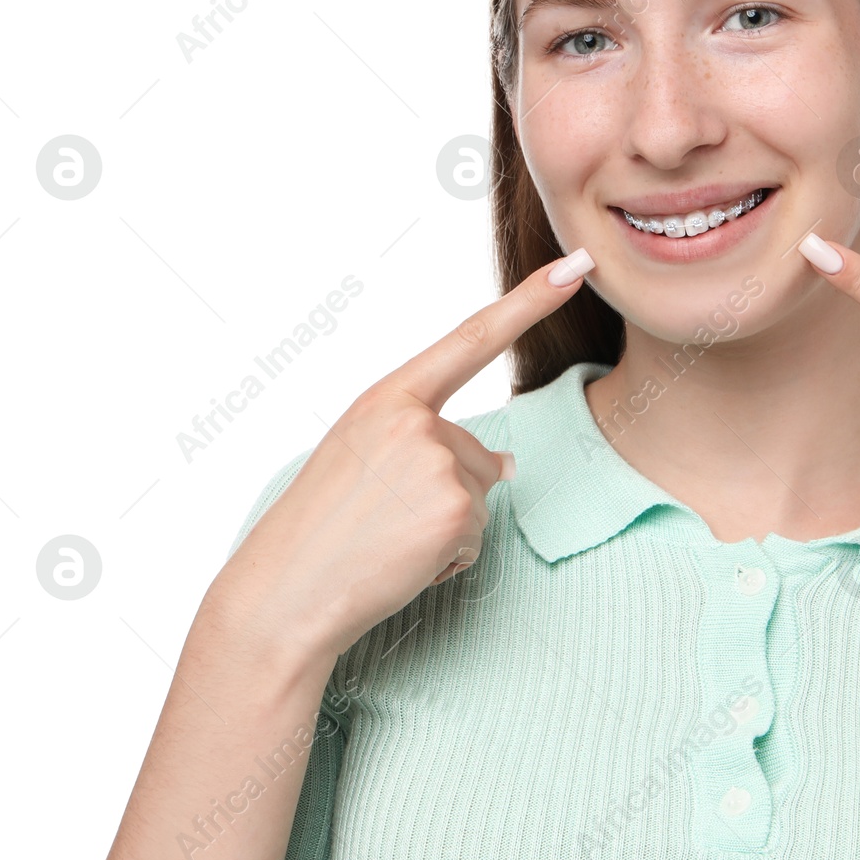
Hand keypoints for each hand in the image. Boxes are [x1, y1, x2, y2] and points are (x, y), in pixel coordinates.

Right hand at [217, 250, 594, 661]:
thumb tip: (507, 462)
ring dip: (444, 529)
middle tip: (377, 521)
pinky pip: (477, 537)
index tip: (576, 265)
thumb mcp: (363, 460)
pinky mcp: (456, 512)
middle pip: (478, 454)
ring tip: (383, 541)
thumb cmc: (318, 531)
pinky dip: (447, 559)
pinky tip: (399, 562)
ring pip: (480, 497)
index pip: (471, 339)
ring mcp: (438, 464)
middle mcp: (415, 421)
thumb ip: (428, 442)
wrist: (284, 594)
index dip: (530, 301)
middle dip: (445, 494)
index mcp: (386, 397)